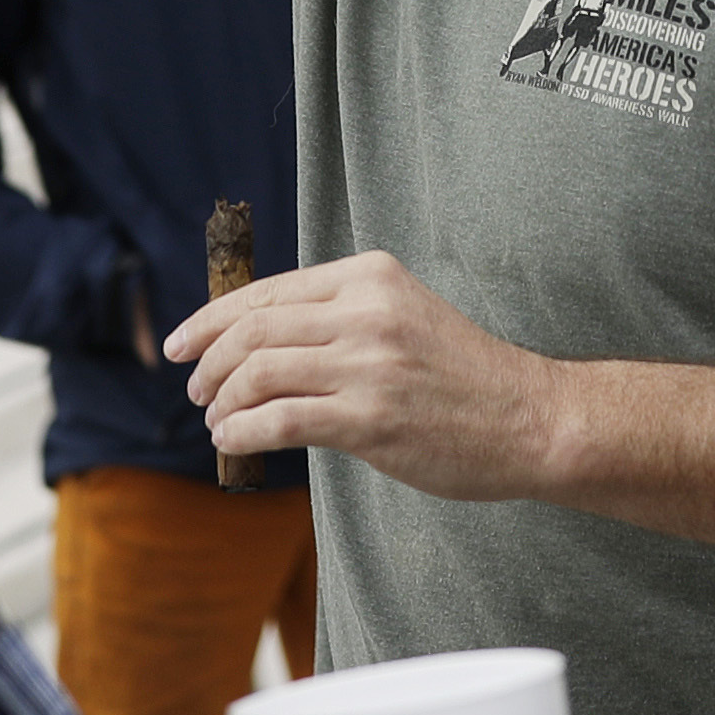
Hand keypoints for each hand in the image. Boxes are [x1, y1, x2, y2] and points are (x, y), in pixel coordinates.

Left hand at [168, 250, 560, 499]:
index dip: (211, 318)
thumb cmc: (463, 377)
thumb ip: (341, 317)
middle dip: (207, 360)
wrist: (532, 419)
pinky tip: (234, 439)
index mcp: (370, 275)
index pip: (268, 291)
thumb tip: (261, 339)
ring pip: (258, 372)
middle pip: (253, 328)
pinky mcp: (370, 418)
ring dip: (221, 399)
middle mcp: (366, 311)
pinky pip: (279, 418)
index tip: (183, 343)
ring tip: (216, 419)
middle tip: (193, 387)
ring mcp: (368, 364)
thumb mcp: (403, 316)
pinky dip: (242, 430)